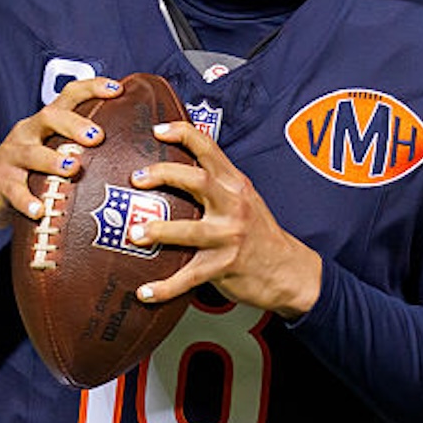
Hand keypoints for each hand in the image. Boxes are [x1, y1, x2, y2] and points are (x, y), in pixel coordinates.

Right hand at [0, 76, 121, 230]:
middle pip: (50, 117)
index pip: (69, 95)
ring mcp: (12, 156)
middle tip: (98, 136)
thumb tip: (132, 148)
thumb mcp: (53, 150)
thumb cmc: (30, 169)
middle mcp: (28, 132)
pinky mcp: (0, 182)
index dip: (92, 88)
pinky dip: (26, 200)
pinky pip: (13, 190)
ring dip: (52, 160)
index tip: (117, 89)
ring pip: (31, 153)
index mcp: (46, 123)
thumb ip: (81, 146)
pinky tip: (39, 211)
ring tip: (72, 169)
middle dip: (74, 124)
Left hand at [126, 120, 323, 318]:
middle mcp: (234, 206)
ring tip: (133, 233)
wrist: (289, 271)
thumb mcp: (244, 199)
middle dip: (164, 175)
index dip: (183, 134)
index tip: (158, 130)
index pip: (210, 149)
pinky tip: (145, 291)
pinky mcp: (224, 267)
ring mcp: (230, 237)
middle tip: (136, 178)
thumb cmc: (259, 233)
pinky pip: (189, 278)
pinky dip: (165, 287)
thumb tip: (174, 170)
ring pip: (190, 231)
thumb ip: (217, 184)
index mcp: (236, 185)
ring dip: (159, 231)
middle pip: (199, 180)